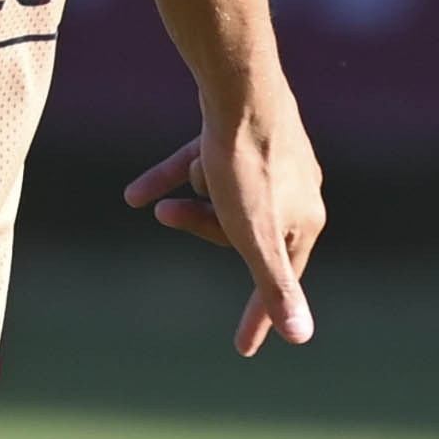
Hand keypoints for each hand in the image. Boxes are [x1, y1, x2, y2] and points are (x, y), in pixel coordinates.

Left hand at [122, 102, 323, 356]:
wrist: (238, 88)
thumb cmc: (247, 165)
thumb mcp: (255, 236)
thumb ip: (274, 286)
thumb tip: (301, 338)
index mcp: (303, 222)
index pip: (277, 282)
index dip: (257, 317)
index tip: (244, 351)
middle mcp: (295, 193)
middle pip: (240, 233)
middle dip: (202, 229)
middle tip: (167, 217)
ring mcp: (271, 161)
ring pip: (221, 197)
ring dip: (188, 198)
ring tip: (157, 196)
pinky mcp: (243, 134)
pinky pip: (204, 166)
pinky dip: (172, 178)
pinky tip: (135, 193)